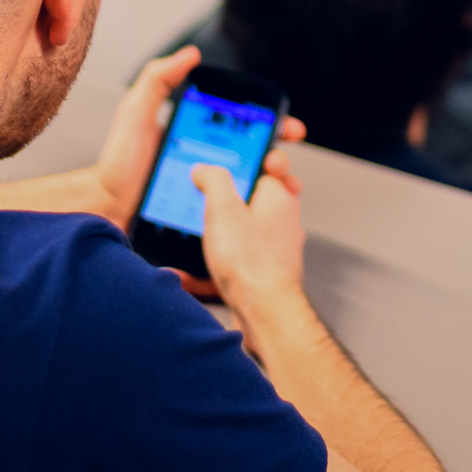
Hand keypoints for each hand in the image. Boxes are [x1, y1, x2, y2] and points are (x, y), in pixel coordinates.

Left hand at [89, 45, 306, 225]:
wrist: (104, 207)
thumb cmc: (118, 162)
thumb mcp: (137, 112)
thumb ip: (159, 79)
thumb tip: (191, 54)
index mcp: (203, 139)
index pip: (248, 131)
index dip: (275, 129)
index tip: (290, 130)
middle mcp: (211, 168)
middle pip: (258, 162)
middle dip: (280, 161)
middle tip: (280, 163)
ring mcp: (210, 197)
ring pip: (253, 194)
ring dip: (274, 192)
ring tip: (279, 190)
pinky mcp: (204, 224)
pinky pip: (234, 221)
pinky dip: (254, 220)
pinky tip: (261, 217)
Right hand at [192, 163, 308, 346]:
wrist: (265, 314)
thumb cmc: (252, 265)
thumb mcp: (223, 209)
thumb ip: (214, 180)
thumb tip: (205, 169)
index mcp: (279, 196)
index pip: (271, 164)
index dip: (252, 158)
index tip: (232, 157)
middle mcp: (282, 221)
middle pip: (255, 196)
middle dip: (228, 197)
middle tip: (208, 197)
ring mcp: (274, 248)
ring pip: (244, 230)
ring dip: (218, 232)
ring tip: (198, 233)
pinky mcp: (263, 272)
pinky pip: (236, 260)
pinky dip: (215, 263)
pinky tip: (188, 275)